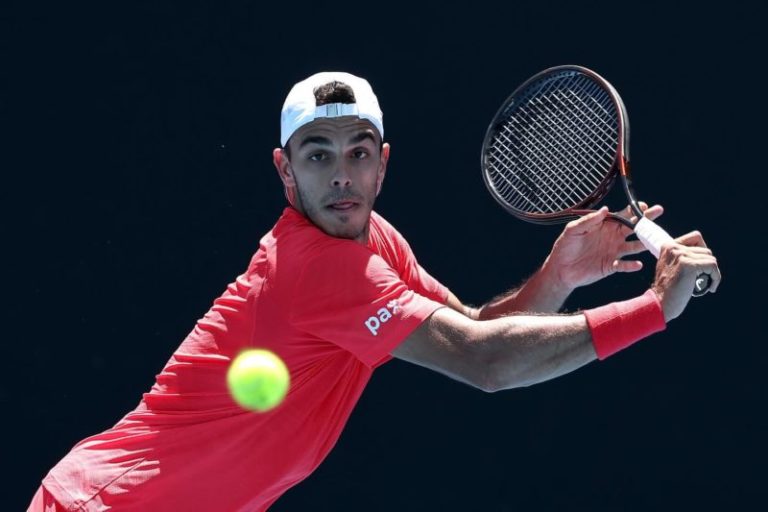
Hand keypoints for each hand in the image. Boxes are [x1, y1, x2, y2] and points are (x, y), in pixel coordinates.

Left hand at [544, 202, 663, 289]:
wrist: (560, 268)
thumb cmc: (565, 246)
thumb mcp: (573, 230)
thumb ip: (588, 220)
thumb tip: (605, 210)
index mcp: (605, 226)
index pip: (623, 215)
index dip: (633, 210)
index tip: (642, 206)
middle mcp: (613, 237)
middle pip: (634, 227)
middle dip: (647, 220)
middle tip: (659, 211)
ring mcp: (614, 251)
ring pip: (634, 246)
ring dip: (644, 243)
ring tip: (654, 240)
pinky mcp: (611, 266)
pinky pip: (624, 265)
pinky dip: (631, 265)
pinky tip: (638, 264)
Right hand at [651, 231, 720, 321]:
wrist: (659, 303)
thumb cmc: (667, 290)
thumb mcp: (669, 266)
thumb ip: (681, 257)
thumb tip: (702, 253)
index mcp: (667, 246)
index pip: (695, 237)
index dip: (702, 251)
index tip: (700, 266)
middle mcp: (673, 247)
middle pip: (705, 249)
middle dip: (707, 265)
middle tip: (702, 278)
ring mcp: (681, 255)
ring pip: (710, 258)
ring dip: (712, 272)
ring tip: (706, 284)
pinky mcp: (689, 265)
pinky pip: (712, 266)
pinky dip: (716, 278)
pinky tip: (711, 288)